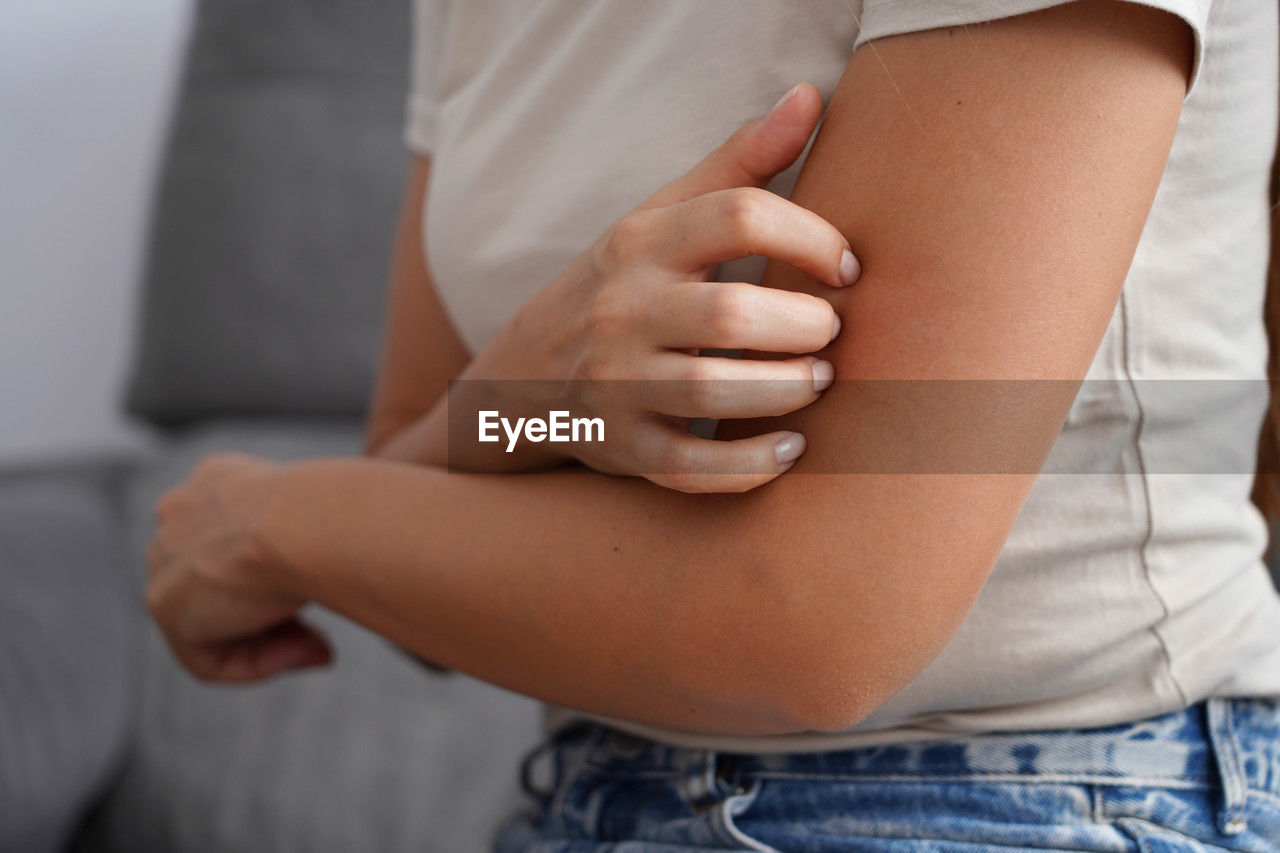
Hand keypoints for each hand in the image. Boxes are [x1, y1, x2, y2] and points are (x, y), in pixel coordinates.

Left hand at [145, 453, 329, 682]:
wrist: (304, 518)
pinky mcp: (165, 603)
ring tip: (319, 649)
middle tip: (324, 640)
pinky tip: (297, 650)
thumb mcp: (321, 518)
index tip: (326, 592)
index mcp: (218, 481)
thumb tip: (310, 592)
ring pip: (215, 624)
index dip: (283, 576)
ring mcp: (165, 556)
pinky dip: (256, 663)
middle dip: (273, 619)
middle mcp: (182, 512)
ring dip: (270, 644)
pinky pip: (207, 657)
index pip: (238, 541)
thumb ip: (302, 549)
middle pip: (223, 586)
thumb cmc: (331, 510)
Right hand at [453, 83, 858, 492]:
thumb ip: (740, 164)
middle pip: (732, 313)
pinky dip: (749, 468)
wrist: (525, 372)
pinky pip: (691, 466)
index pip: (741, 216)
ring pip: (714, 393)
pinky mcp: (624, 448)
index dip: (815, 239)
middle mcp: (624, 311)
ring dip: (787, 390)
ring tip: (818, 382)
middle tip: (832, 333)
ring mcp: (617, 384)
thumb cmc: (624, 284)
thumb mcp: (664, 216)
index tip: (846, 269)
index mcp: (642, 242)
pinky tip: (790, 450)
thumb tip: (811, 97)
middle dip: (806, 326)